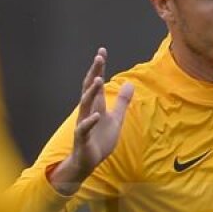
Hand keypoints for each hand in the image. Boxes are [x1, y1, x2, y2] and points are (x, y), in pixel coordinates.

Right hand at [53, 48, 133, 194]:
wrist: (88, 160)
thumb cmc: (100, 139)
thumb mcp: (116, 119)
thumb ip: (122, 102)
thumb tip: (130, 84)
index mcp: (96, 105)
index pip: (96, 83)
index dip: (99, 68)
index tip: (102, 51)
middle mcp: (87, 111)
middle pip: (89, 88)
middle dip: (94, 72)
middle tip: (99, 57)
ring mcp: (83, 123)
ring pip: (85, 104)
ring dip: (91, 92)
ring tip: (99, 80)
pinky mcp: (82, 137)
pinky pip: (84, 127)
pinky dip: (90, 121)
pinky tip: (97, 115)